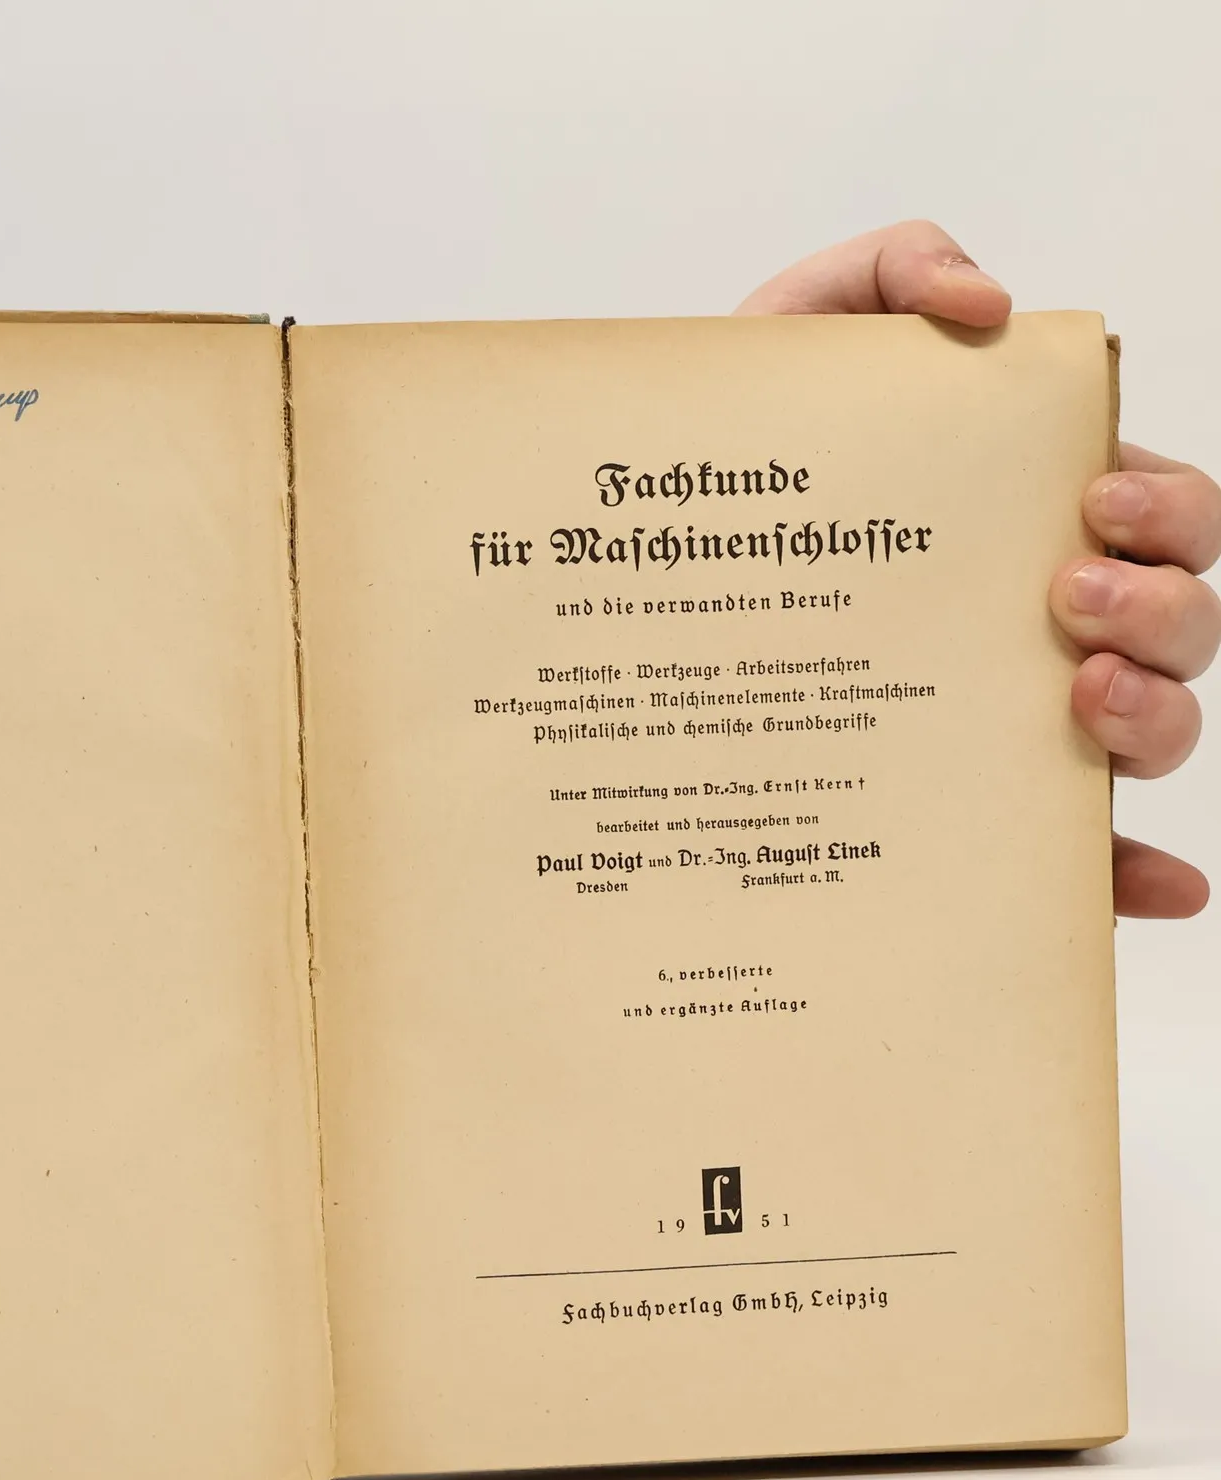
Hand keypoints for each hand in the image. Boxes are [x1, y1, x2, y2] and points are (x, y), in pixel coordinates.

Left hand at [739, 219, 1212, 916]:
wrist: (632, 559)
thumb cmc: (738, 459)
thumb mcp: (795, 335)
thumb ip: (888, 272)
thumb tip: (989, 303)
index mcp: (1025, 517)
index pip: (1157, 512)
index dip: (1166, 508)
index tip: (1096, 499)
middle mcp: (1039, 622)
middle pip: (1178, 621)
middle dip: (1159, 605)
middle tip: (1063, 597)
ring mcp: (1008, 718)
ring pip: (1146, 730)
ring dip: (1151, 718)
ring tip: (1081, 699)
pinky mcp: (966, 811)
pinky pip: (1069, 859)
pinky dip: (1127, 875)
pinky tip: (1155, 890)